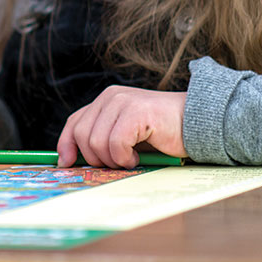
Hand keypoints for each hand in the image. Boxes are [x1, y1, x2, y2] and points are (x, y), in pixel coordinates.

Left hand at [57, 86, 186, 168]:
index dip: (66, 145)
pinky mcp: (136, 111)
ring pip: (97, 142)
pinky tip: (137, 157)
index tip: (67, 164)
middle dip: (96, 158)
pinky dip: (125, 157)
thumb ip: (101, 139)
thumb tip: (71, 161)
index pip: (74, 123)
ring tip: (130, 159)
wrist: (195, 124)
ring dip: (113, 160)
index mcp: (105, 101)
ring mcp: (123, 102)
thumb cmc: (160, 134)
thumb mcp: (125, 136)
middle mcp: (110, 97)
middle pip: (82, 135)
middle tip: (117, 163)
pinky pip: (115, 143)